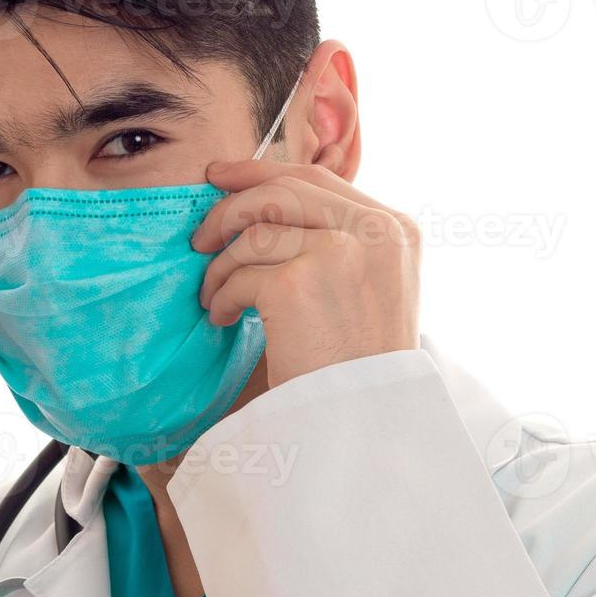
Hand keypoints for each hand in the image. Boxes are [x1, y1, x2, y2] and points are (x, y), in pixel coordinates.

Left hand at [192, 161, 419, 387]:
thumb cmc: (358, 363)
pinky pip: (240, 275)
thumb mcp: (370, 286)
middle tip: (199, 237)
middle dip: (228, 209)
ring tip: (215, 297)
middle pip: (280, 191)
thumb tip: (263, 200)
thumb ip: (338, 238)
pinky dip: (222, 297)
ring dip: (221, 267)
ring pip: (253, 234)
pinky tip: (224, 319)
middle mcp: (373, 232)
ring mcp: (339, 253)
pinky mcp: (299, 283)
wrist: (366, 424)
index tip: (221, 177)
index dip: (260, 173)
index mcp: (395, 228)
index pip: (316, 178)